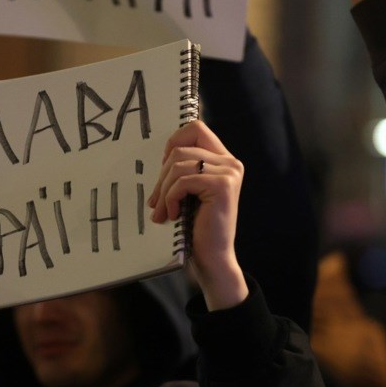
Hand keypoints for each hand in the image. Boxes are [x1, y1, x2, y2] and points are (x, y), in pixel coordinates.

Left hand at [148, 120, 247, 309]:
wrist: (213, 258)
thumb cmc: (196, 228)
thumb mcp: (188, 193)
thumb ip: (183, 170)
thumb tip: (159, 155)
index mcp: (223, 160)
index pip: (195, 128)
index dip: (174, 142)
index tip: (164, 169)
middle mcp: (230, 162)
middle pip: (181, 148)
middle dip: (161, 176)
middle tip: (155, 202)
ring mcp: (229, 173)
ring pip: (179, 164)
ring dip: (163, 191)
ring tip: (161, 212)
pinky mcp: (222, 185)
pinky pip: (183, 181)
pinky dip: (171, 198)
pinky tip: (173, 215)